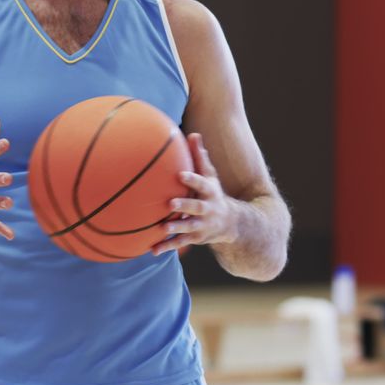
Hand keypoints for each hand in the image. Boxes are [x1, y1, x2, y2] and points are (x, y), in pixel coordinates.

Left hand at [152, 133, 238, 254]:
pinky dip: (166, 246)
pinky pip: (179, 243)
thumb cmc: (213, 194)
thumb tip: (193, 134)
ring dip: (176, 228)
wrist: (232, 224)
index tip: (180, 175)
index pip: (202, 184)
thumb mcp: (211, 176)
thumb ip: (200, 157)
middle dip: (185, 206)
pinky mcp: (195, 238)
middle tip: (170, 204)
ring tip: (162, 228)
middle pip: (196, 207)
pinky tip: (151, 250)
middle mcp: (207, 209)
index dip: (192, 180)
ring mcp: (201, 225)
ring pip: (188, 227)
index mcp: (210, 192)